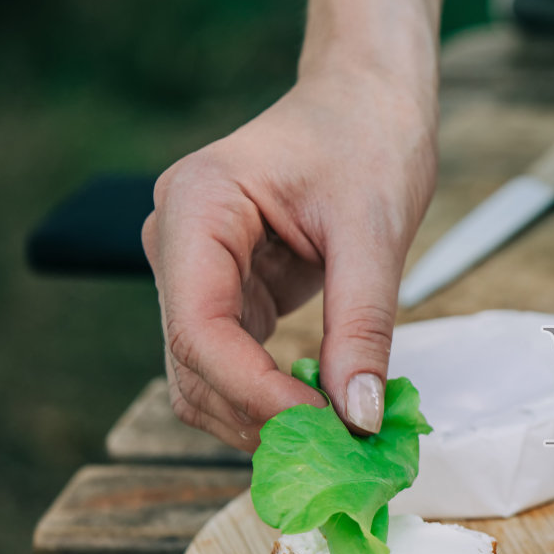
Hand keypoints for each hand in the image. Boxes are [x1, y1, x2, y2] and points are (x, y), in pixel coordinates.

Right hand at [143, 67, 437, 449]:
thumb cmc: (368, 136)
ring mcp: (196, 271)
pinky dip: (275, 398)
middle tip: (338, 454)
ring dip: (264, 417)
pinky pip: (235, 364)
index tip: (322, 429)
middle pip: (193, 362)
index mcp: (197, 205)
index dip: (254, 390)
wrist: (368, 99)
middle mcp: (178, 242)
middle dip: (259, 414)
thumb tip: (357, 417)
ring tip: (339, 442)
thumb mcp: (375, 229)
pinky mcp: (228, 293)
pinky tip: (327, 416)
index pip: (199, 325)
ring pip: (206, 376)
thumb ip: (363, 325)